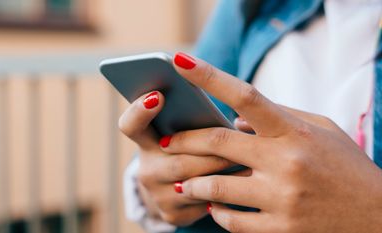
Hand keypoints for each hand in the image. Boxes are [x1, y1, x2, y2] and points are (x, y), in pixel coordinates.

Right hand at [119, 91, 235, 225]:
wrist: (174, 188)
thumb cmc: (187, 147)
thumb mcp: (182, 132)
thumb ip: (190, 117)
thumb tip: (218, 100)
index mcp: (146, 141)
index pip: (130, 125)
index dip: (139, 111)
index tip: (159, 95)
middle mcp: (147, 170)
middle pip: (177, 160)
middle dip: (208, 152)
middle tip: (233, 139)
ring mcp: (158, 195)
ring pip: (194, 183)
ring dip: (221, 170)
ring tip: (246, 158)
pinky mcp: (173, 213)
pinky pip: (203, 202)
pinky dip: (225, 191)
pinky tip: (244, 183)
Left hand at [159, 52, 381, 231]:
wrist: (376, 215)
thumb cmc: (345, 165)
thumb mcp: (320, 129)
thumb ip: (279, 117)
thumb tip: (236, 117)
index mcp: (293, 131)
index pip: (244, 95)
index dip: (209, 76)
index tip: (181, 63)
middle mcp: (285, 162)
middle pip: (217, 142)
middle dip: (183, 140)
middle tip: (166, 142)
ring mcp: (282, 198)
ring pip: (216, 187)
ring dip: (192, 184)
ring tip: (182, 182)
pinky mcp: (282, 229)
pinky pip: (232, 222)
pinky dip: (216, 213)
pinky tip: (212, 208)